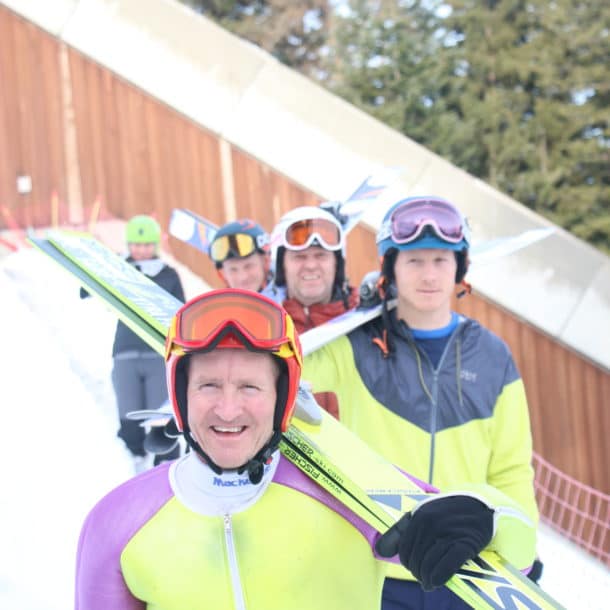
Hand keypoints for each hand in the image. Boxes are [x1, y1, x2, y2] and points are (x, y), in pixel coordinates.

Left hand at [375, 494, 493, 590]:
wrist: (480, 504)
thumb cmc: (447, 512)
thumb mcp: (421, 514)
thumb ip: (400, 531)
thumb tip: (380, 551)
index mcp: (417, 516)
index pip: (404, 551)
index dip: (408, 564)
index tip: (416, 568)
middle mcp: (430, 524)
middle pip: (416, 561)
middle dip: (418, 573)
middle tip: (425, 576)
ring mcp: (447, 533)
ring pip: (428, 567)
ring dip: (427, 580)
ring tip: (430, 583)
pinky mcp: (465, 544)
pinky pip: (446, 568)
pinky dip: (438, 578)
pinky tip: (436, 583)